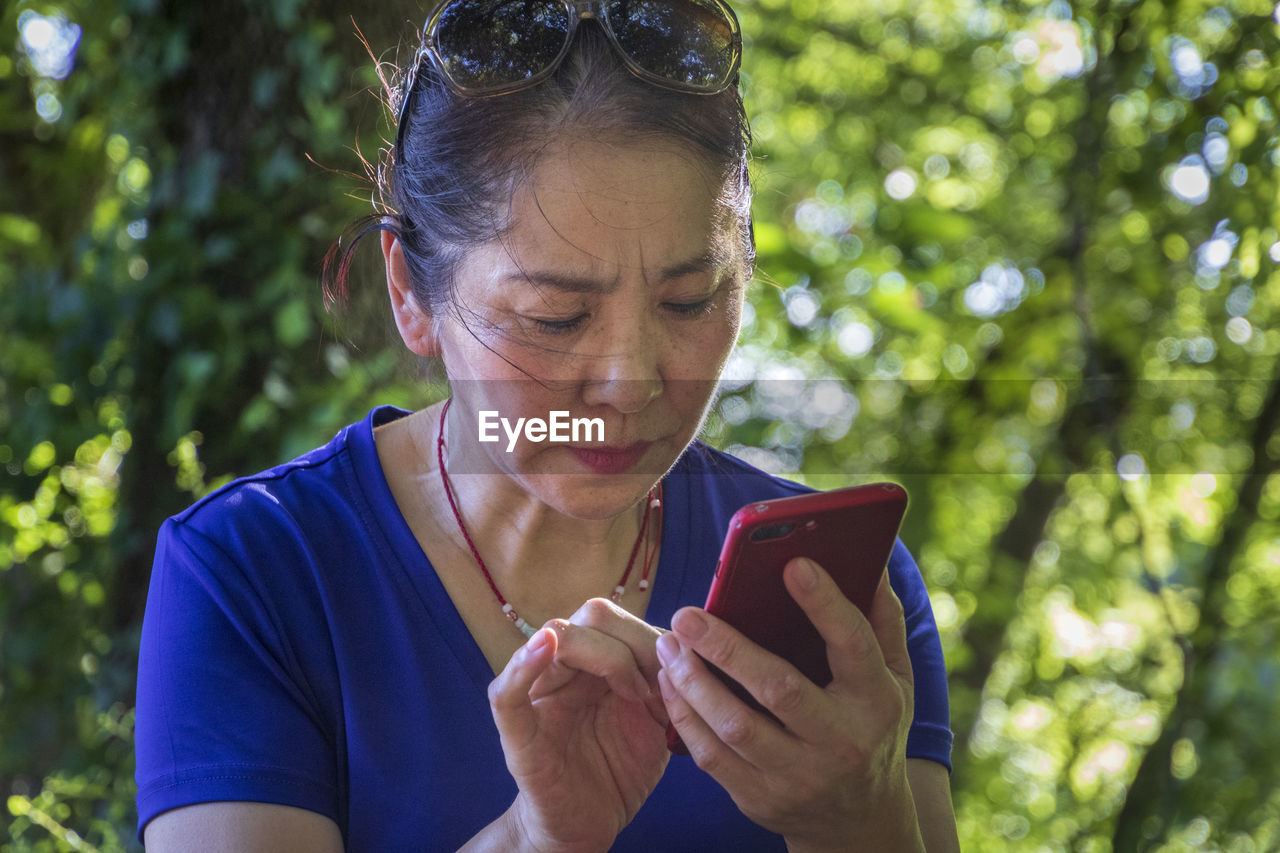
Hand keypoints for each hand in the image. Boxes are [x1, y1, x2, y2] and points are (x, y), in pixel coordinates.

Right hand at [486, 598, 669, 852]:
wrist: (588, 827)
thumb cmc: (619, 771)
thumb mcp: (655, 721)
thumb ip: (666, 683)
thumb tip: (689, 645)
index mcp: (593, 661)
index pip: (616, 616)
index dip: (652, 636)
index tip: (678, 674)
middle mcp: (563, 668)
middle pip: (590, 617)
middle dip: (636, 643)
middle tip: (656, 688)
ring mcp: (538, 697)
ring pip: (556, 638)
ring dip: (607, 657)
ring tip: (634, 695)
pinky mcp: (519, 735)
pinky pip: (507, 693)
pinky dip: (523, 664)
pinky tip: (545, 646)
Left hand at [656, 558, 922, 852]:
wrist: (860, 822)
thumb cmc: (872, 728)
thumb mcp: (895, 679)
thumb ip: (882, 620)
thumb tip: (868, 562)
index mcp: (875, 700)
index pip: (852, 645)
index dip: (824, 604)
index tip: (792, 563)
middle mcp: (839, 741)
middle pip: (778, 688)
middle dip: (727, 648)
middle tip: (687, 614)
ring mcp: (798, 776)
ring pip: (735, 725)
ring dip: (693, 681)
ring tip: (669, 643)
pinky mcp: (761, 799)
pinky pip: (712, 756)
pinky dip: (684, 716)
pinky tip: (670, 681)